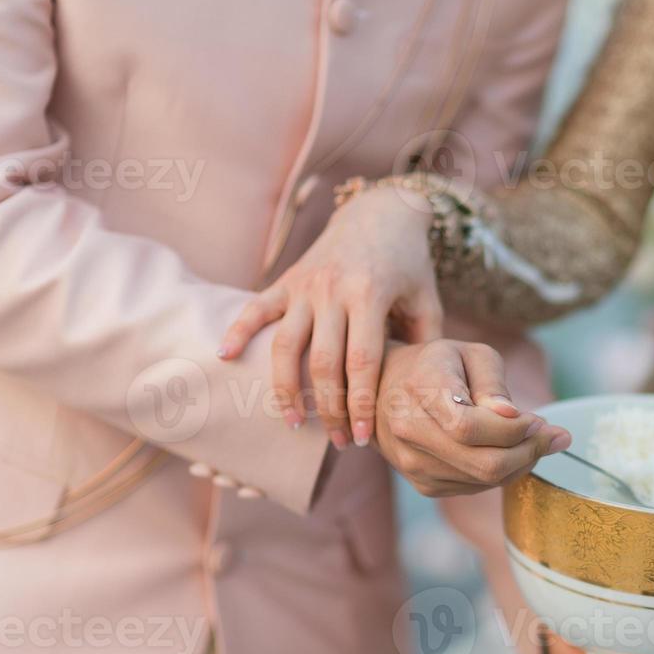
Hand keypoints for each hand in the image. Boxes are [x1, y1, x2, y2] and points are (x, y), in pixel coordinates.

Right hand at [218, 184, 440, 448]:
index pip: (361, 363)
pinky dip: (238, 332)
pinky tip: (226, 359)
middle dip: (328, 408)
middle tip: (337, 441)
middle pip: (322, 363)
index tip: (361, 439)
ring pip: (285, 345)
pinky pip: (256, 309)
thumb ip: (423, 345)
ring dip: (285, 389)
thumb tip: (417, 394)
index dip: (360, 405)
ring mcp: (305, 285)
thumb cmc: (409, 266)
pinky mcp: (286, 280)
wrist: (380, 212)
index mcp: (370, 295)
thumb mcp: (427, 301)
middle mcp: (333, 291)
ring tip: (293, 423)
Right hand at [375, 339, 571, 496]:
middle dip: (529, 451)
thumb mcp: (468, 353)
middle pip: (484, 464)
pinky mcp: (425, 485)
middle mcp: (410, 432)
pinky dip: (503, 474)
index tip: (538, 419)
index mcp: (420, 390)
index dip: (514, 430)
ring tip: (533, 439)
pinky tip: (508, 451)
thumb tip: (513, 417)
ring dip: (521, 463)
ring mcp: (413, 464)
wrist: (386, 391)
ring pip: (484, 481)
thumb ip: (493, 382)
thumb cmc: (437, 366)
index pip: (471, 427)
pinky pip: (476, 488)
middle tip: (550, 434)